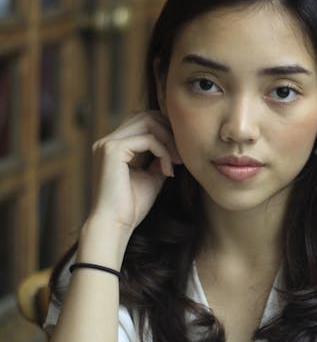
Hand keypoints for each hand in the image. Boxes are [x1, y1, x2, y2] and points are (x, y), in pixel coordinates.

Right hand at [88, 111, 181, 233]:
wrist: (115, 226)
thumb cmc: (132, 206)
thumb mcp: (152, 176)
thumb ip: (160, 158)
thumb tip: (175, 144)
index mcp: (114, 147)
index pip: (143, 121)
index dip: (165, 130)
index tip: (181, 152)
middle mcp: (107, 141)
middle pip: (145, 115)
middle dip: (169, 131)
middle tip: (183, 154)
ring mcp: (107, 144)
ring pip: (147, 121)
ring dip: (168, 139)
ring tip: (178, 160)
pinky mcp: (112, 150)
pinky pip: (147, 139)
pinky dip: (163, 152)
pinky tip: (169, 171)